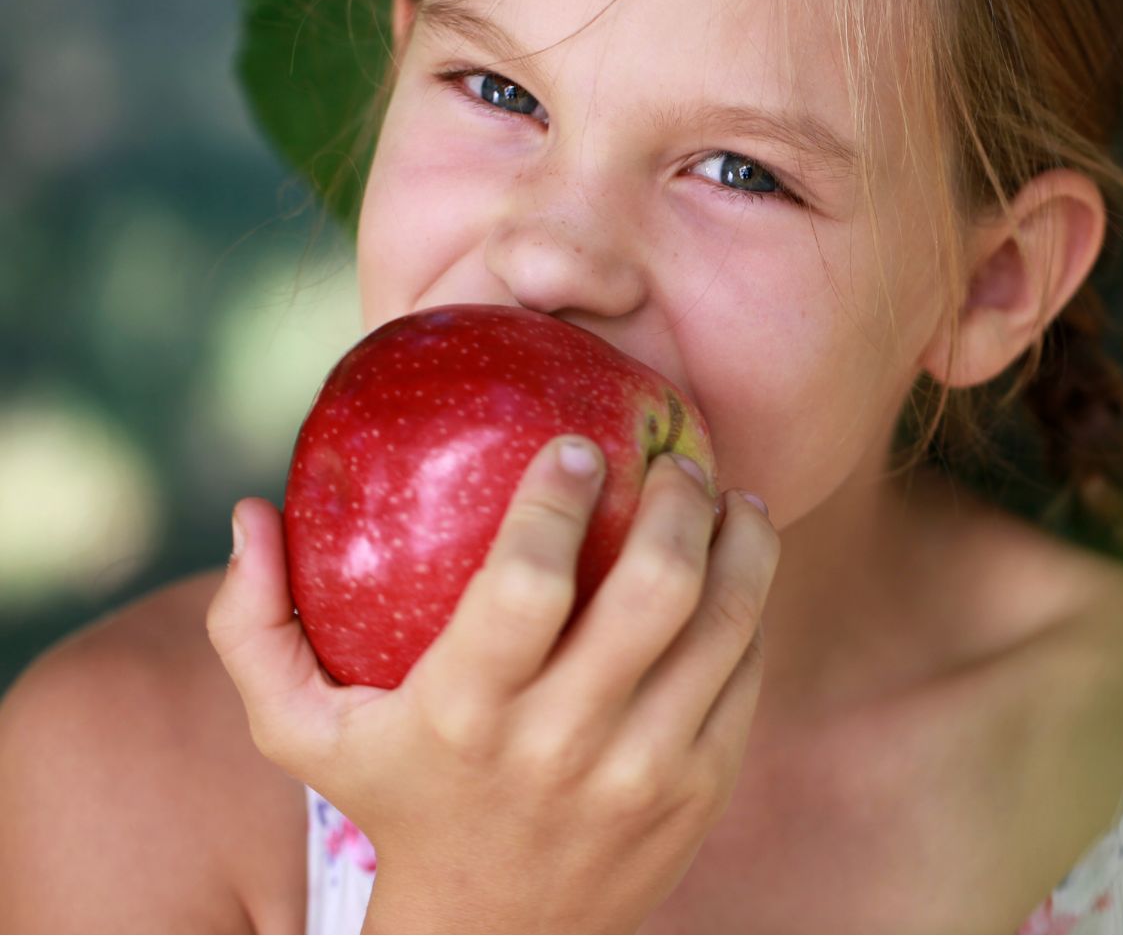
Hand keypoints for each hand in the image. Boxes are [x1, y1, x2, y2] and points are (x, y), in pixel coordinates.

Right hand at [206, 437, 778, 932]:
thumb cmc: (398, 801)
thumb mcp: (303, 734)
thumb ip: (256, 627)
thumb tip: (248, 511)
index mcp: (464, 713)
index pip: (527, 582)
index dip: (558, 498)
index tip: (576, 445)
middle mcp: (561, 743)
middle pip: (653, 586)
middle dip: (677, 498)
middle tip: (674, 460)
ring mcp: (643, 769)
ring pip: (723, 620)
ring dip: (740, 538)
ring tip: (727, 496)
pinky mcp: (703, 787)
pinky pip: (746, 669)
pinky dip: (752, 604)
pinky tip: (740, 564)